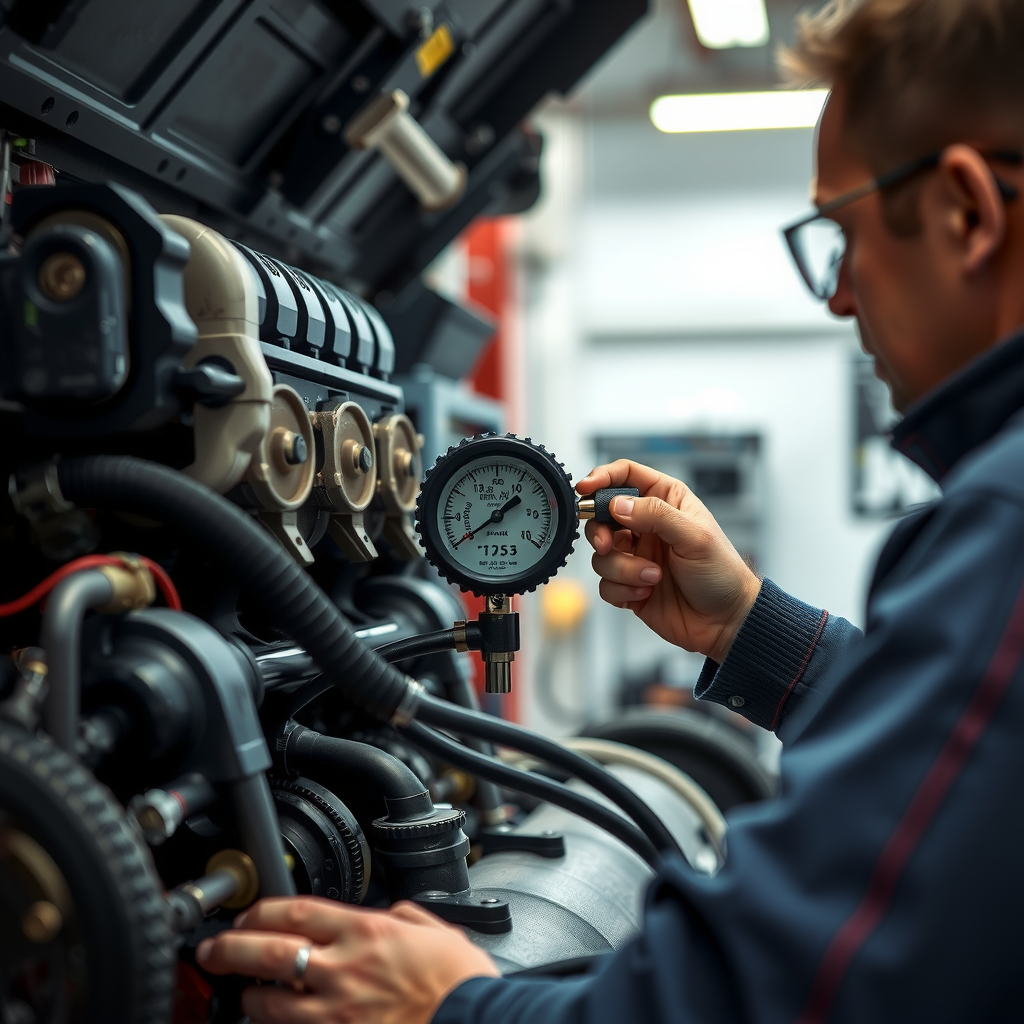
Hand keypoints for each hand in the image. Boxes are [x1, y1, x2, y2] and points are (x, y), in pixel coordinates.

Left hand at [196, 897, 499, 1023]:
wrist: (476, 1022)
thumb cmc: (460, 981)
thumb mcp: (432, 929)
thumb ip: (399, 917)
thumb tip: (383, 915)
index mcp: (366, 931)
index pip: (297, 911)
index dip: (263, 910)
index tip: (249, 913)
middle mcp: (344, 969)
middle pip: (270, 953)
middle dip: (231, 948)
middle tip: (211, 948)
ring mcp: (337, 1012)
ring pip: (270, 1003)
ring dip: (248, 996)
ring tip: (241, 992)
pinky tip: (272, 1020)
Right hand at [578, 460, 760, 663]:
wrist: (725, 622)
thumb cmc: (721, 573)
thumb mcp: (694, 536)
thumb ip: (655, 515)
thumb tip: (617, 505)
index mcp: (666, 502)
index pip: (626, 476)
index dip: (602, 477)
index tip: (585, 488)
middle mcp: (646, 526)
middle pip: (601, 515)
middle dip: (600, 532)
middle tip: (608, 545)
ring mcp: (636, 556)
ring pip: (602, 554)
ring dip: (622, 568)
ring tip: (652, 578)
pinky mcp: (628, 584)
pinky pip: (605, 583)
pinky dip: (622, 589)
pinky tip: (647, 592)